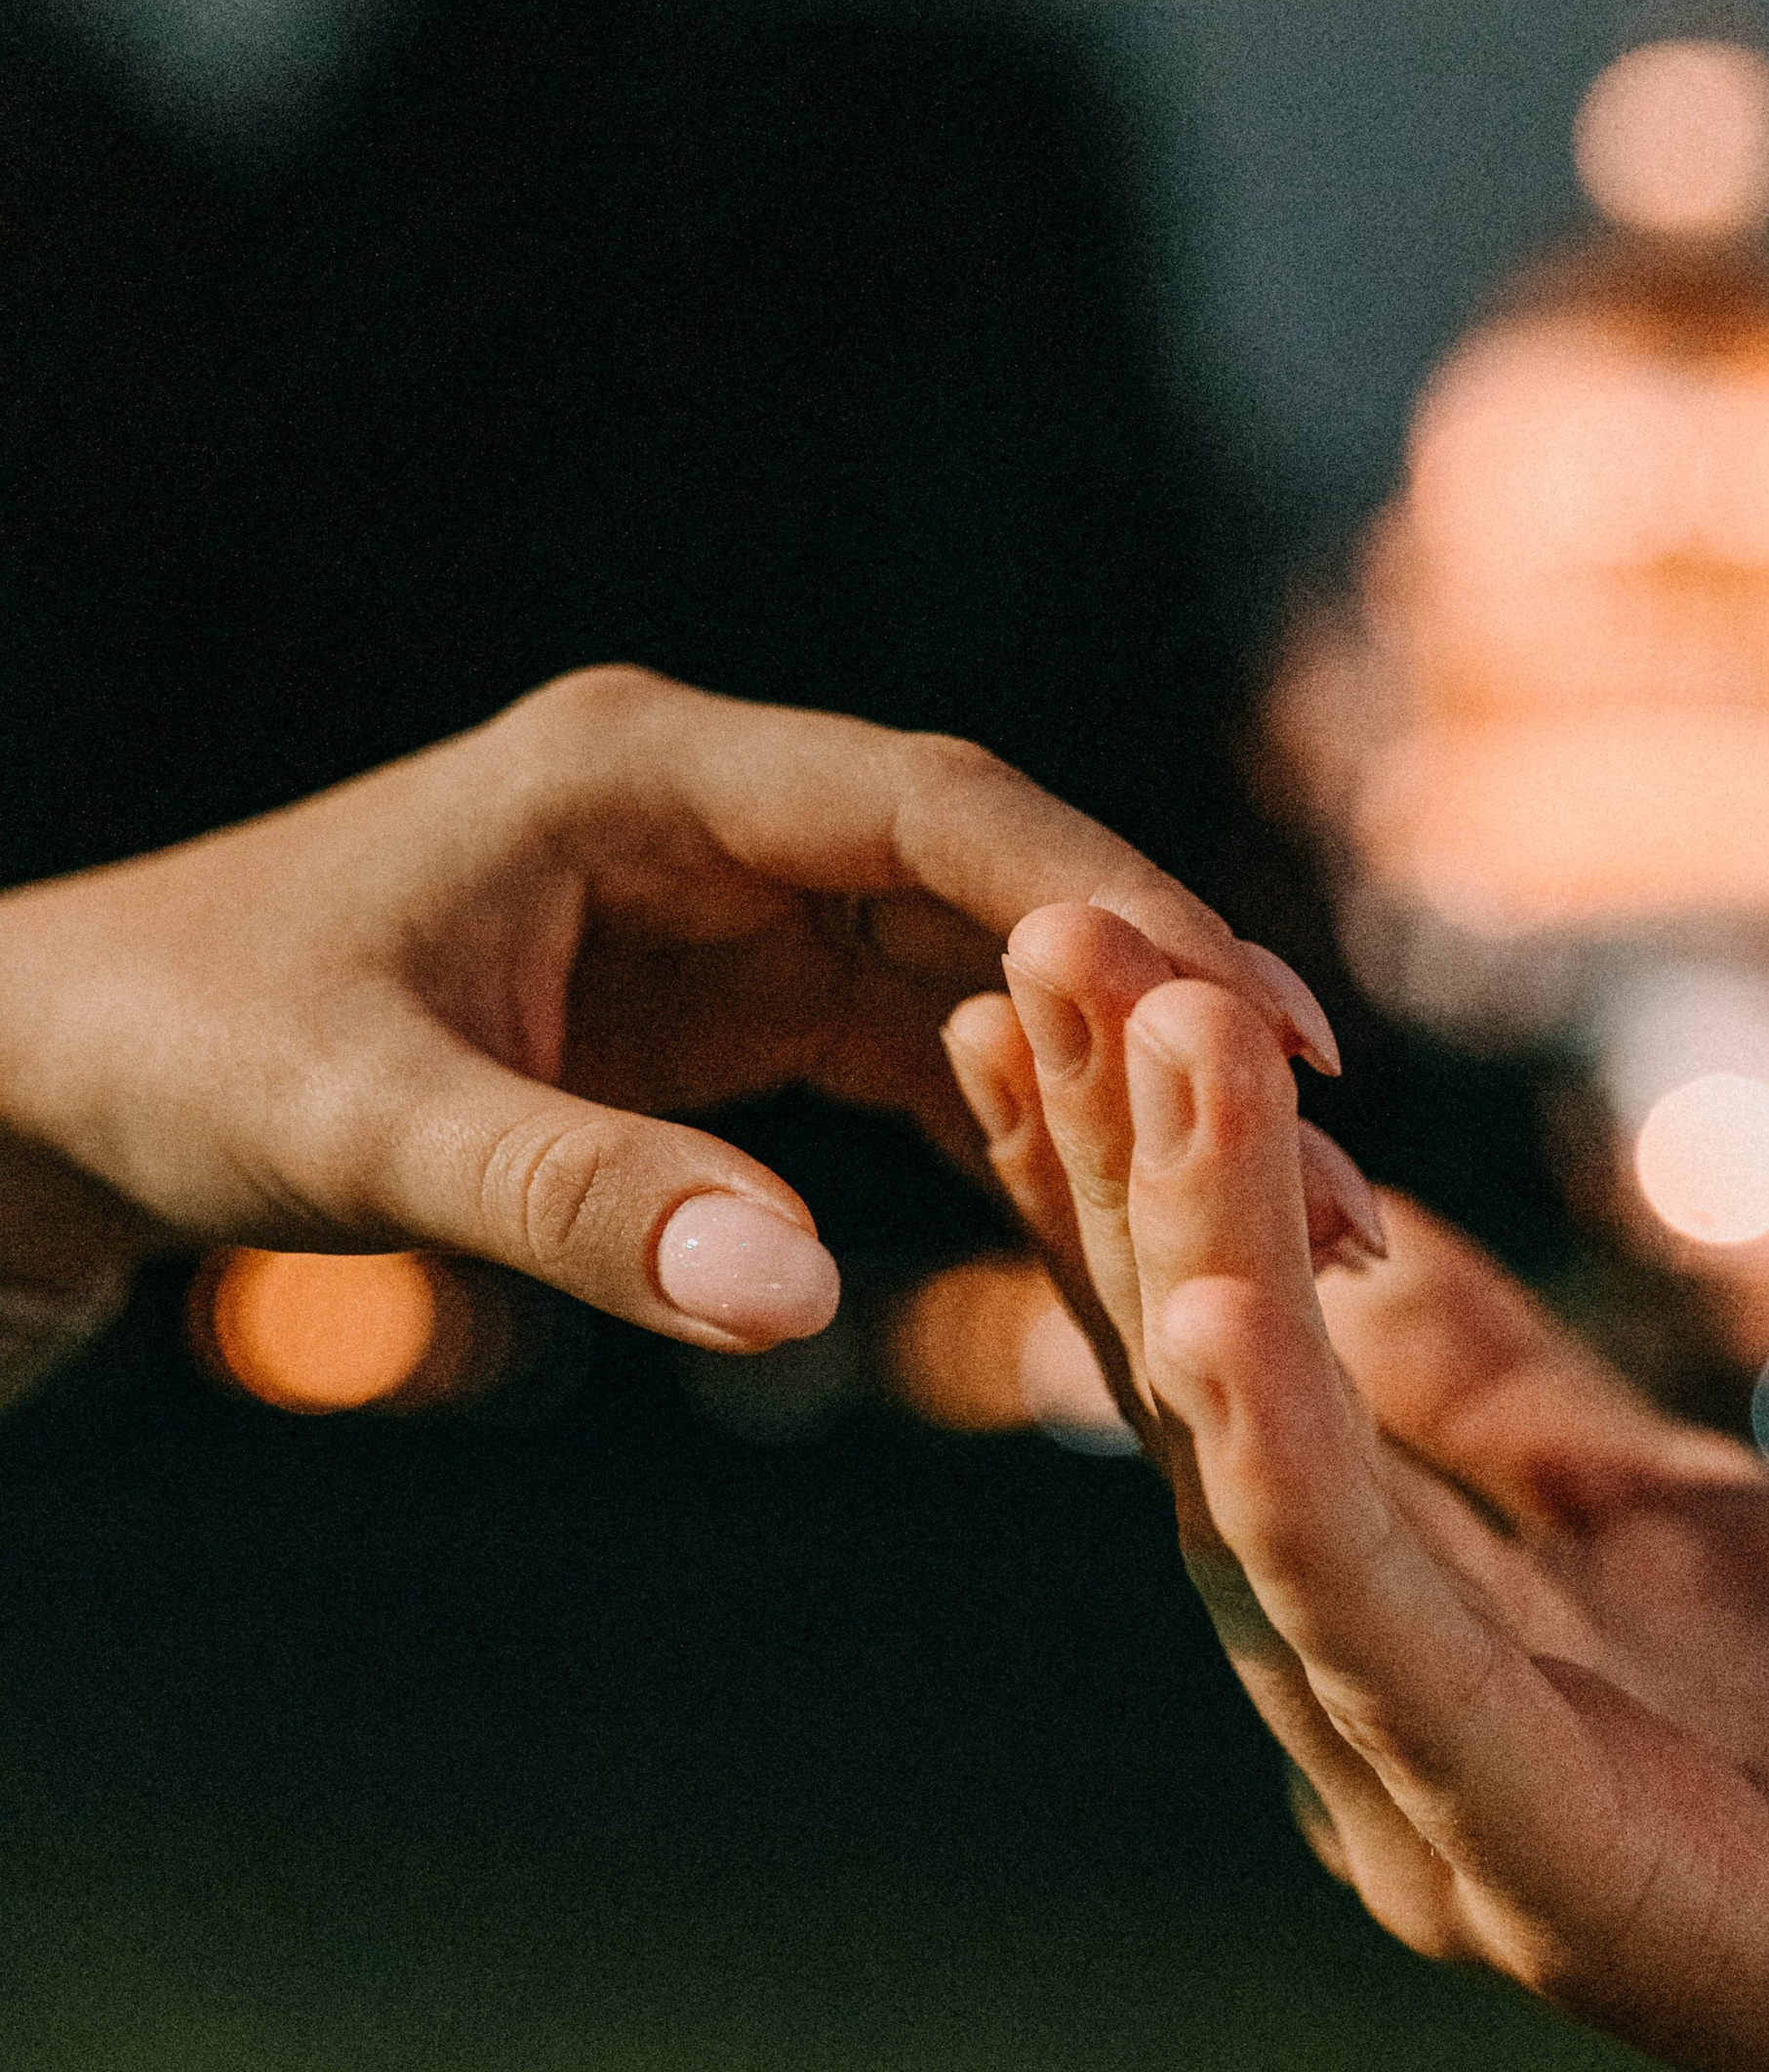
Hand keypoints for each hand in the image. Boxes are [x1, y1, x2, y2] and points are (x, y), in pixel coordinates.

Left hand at [0, 666, 1333, 1348]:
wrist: (73, 1073)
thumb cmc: (188, 1057)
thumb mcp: (363, 1133)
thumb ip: (573, 1204)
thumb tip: (798, 1301)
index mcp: (642, 770)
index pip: (937, 816)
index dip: (1116, 911)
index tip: (1270, 1026)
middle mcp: (713, 816)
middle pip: (1000, 896)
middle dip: (1170, 1027)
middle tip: (1340, 1173)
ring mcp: (728, 908)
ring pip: (981, 987)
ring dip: (1121, 1100)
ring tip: (1285, 1232)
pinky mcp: (723, 1005)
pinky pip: (913, 1062)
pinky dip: (1018, 1144)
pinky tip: (1126, 1240)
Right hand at [948, 906, 1768, 2071]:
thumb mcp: (1679, 1519)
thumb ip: (1509, 1405)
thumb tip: (1358, 1239)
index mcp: (1402, 1654)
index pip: (1236, 1388)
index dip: (1139, 1188)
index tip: (1058, 992)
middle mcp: (1375, 1734)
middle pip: (1209, 1422)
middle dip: (1119, 1176)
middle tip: (1035, 941)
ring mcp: (1449, 1821)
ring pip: (1273, 1505)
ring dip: (1193, 1257)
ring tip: (1141, 1033)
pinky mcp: (1564, 1880)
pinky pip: (1400, 1655)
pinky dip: (1296, 1480)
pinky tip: (1220, 1319)